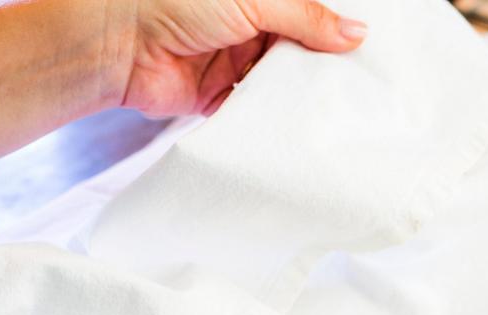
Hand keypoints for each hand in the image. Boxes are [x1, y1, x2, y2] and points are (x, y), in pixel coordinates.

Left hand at [118, 0, 366, 116]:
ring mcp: (235, 62)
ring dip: (303, 95)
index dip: (337, 28)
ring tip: (340, 111)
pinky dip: (276, 119)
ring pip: (283, 82)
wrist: (116, 43)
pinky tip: (303, 128)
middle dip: (326, 67)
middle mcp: (249, 26)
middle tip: (365, 88)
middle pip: (301, 50)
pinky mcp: (221, 98)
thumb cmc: (175, 3)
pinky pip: (258, 111)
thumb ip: (306, 17)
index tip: (371, 48)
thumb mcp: (253, 0)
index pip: (309, 12)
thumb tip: (357, 33)